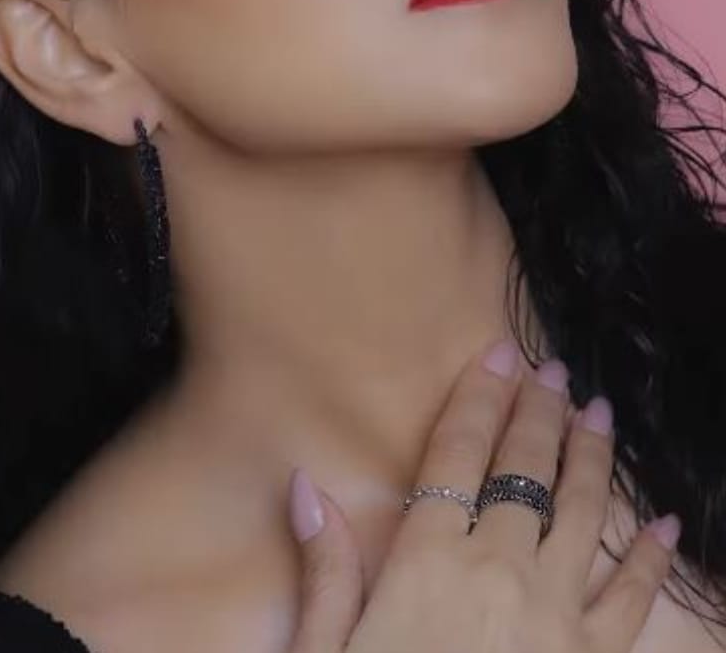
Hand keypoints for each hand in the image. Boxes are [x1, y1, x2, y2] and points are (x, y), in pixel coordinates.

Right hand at [286, 340, 679, 652]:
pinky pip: (631, 602)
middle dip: (539, 412)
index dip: (479, 397)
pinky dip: (652, 561)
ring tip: (598, 412)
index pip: (457, 455)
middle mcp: (498, 574)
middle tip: (553, 369)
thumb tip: (306, 485)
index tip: (499, 351)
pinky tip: (668, 526)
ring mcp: (553, 620)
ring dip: (594, 458)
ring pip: (584, 516)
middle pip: (525, 471)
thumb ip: (326, 571)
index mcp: (428, 564)